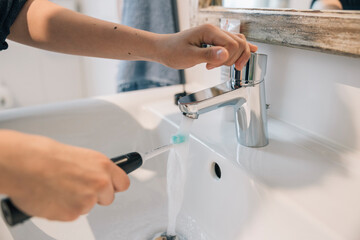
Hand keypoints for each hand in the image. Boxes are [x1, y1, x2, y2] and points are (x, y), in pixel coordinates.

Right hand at [0, 130, 129, 220]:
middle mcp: (100, 183)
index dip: (114, 186)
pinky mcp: (73, 213)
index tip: (110, 188)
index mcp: (103, 166)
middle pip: (108, 198)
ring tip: (60, 188)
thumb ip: (94, 169)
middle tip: (78, 188)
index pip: (123, 183)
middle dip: (95, 196)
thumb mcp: (80, 156)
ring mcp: (87, 200)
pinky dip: (63, 210)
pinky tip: (53, 197)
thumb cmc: (47, 156)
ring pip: (88, 207)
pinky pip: (72, 215)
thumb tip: (98, 177)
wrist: (26, 164)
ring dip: (76, 202)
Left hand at [156, 24, 257, 69]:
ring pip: (239, 43)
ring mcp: (216, 35)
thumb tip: (225, 54)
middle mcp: (215, 30)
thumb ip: (208, 55)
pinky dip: (241, 50)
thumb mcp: (189, 56)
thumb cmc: (173, 52)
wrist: (164, 49)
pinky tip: (250, 52)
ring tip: (222, 65)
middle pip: (239, 43)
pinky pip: (233, 42)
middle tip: (214, 66)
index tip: (210, 66)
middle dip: (232, 59)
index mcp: (209, 31)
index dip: (225, 59)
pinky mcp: (215, 40)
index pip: (232, 45)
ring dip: (235, 57)